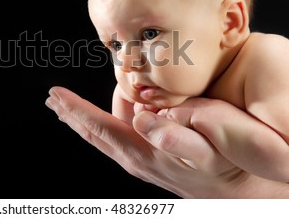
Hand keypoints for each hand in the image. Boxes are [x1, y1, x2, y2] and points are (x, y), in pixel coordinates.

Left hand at [45, 86, 288, 197]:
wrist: (235, 193)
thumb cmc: (222, 169)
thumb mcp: (206, 153)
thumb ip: (175, 134)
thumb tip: (141, 116)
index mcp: (140, 152)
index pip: (98, 126)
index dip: (76, 109)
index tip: (55, 94)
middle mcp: (132, 157)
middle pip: (93, 131)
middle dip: (71, 113)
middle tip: (53, 98)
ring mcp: (137, 158)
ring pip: (102, 133)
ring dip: (84, 117)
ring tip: (69, 104)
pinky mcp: (146, 157)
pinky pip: (116, 135)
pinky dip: (103, 121)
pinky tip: (105, 113)